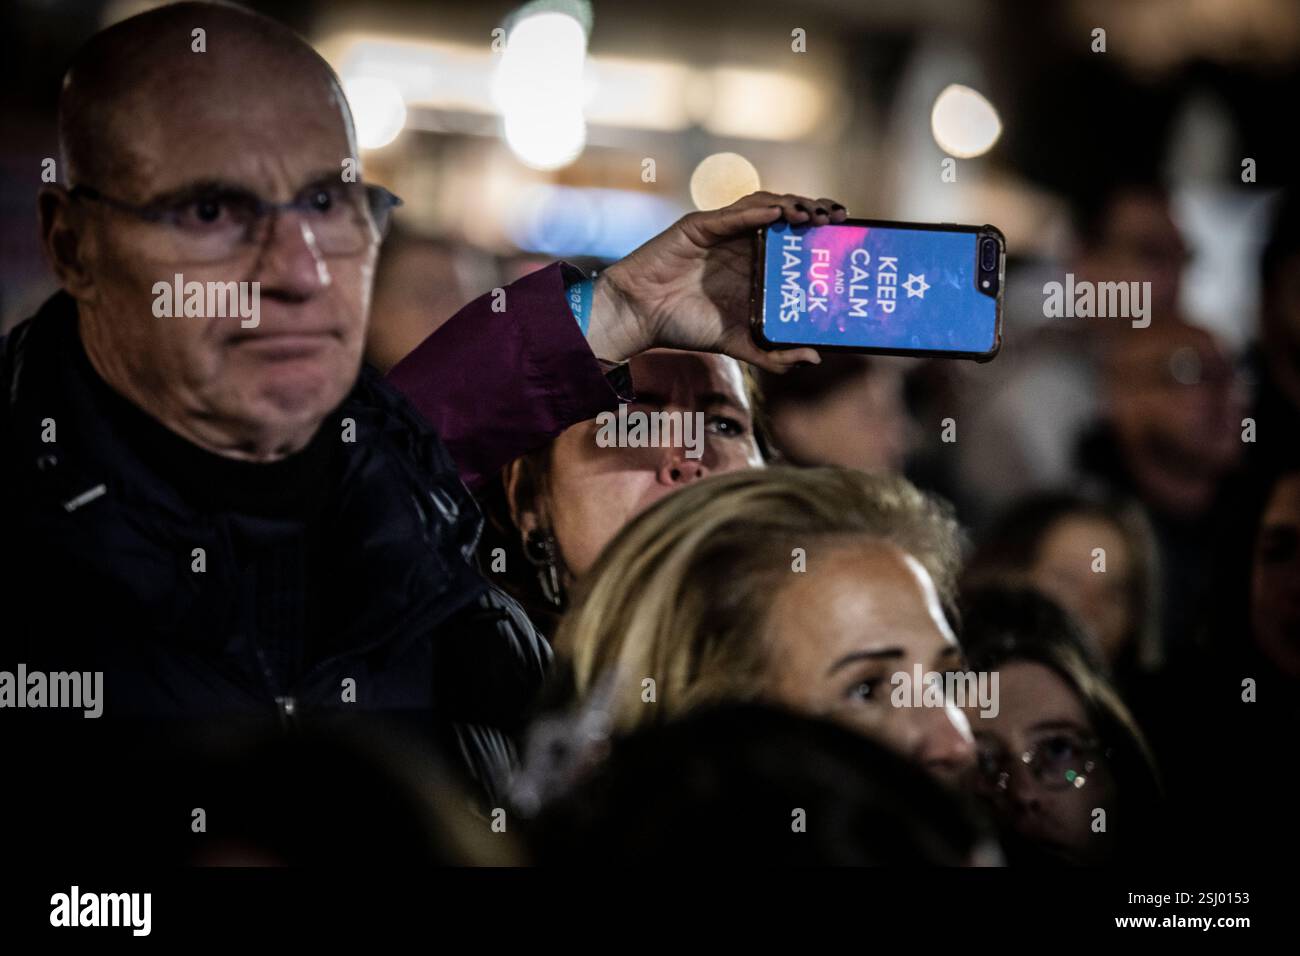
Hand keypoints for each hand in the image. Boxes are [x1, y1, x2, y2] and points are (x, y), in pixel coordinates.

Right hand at [586, 191, 848, 371]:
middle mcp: (740, 243)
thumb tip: (814, 358)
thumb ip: (773, 352)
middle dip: (813, 211)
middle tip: (839, 216)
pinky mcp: (698, 227)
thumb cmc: (682, 326)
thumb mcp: (737, 343)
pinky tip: (777, 214)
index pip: (792, 237)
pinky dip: (755, 212)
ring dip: (790, 206)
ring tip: (812, 214)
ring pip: (762, 206)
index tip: (844, 230)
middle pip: (784, 216)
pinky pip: (732, 215)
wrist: (639, 318)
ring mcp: (720, 232)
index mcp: (752, 264)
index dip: (818, 229)